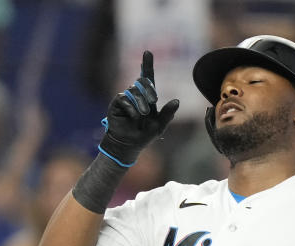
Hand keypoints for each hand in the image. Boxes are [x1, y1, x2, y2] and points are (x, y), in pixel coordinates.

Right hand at [100, 50, 179, 166]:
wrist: (129, 144)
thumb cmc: (144, 135)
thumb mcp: (159, 126)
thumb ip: (168, 114)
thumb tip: (177, 101)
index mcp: (148, 97)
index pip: (148, 77)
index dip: (147, 64)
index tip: (148, 52)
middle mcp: (136, 94)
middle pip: (142, 81)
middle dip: (149, 89)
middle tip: (153, 101)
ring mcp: (126, 98)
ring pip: (134, 90)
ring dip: (141, 103)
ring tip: (142, 116)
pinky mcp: (116, 103)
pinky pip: (124, 98)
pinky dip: (132, 109)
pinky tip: (134, 118)